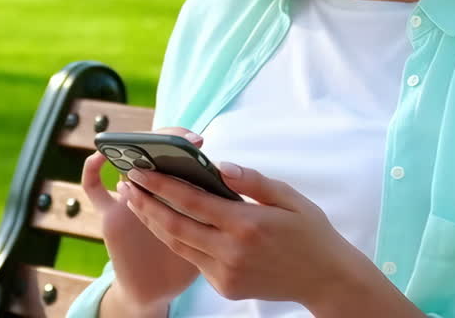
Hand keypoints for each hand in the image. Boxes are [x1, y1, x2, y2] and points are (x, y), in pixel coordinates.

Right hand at [81, 127, 203, 312]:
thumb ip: (214, 208)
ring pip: (125, 166)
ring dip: (132, 149)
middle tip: (177, 140)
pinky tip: (100, 157)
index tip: (197, 140)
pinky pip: (94, 188)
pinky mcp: (110, 216)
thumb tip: (224, 176)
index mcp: (174, 190)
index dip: (182, 143)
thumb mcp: (207, 232)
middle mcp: (149, 190)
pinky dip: (92, 169)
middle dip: (161, 142)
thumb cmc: (189, 259)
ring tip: (143, 142)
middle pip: (149, 155)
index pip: (174, 155)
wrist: (157, 289)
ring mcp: (126, 201)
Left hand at [120, 160, 363, 308]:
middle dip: (147, 203)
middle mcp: (231, 251)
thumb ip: (252, 181)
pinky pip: (195, 260)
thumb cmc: (310, 232)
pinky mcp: (225, 287)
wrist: (325, 279)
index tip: (141, 170)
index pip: (192, 201)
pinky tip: (168, 223)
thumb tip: (220, 166)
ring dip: (154, 223)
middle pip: (175, 225)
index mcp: (246, 224)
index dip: (161, 185)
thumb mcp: (289, 197)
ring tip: (138, 202)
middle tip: (128, 184)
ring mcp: (226, 273)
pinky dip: (178, 240)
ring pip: (179, 245)